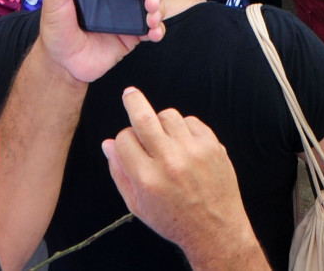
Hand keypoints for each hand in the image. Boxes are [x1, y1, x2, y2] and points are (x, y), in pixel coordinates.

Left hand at [38, 0, 164, 84]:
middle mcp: (117, 1)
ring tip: (152, 18)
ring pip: (152, 8)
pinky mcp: (131, 38)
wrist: (63, 66)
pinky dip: (158, 30)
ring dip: (159, 10)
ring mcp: (126, 19)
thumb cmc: (55, 31)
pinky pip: (151, 31)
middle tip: (151, 1)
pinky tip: (154, 33)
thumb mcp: (54, 0)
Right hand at [102, 89, 255, 260]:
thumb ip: (119, 173)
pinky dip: (184, 128)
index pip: (124, 139)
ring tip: (164, 138)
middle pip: (144, 117)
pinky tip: (184, 144)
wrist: (215, 229)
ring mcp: (193, 151)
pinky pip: (191, 121)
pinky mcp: (212, 146)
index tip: (128, 143)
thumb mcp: (137, 205)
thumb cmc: (174, 220)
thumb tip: (108, 144)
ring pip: (168, 115)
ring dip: (161, 122)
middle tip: (130, 93)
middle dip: (133, 100)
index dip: (123, 139)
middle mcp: (169, 162)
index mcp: (147, 178)